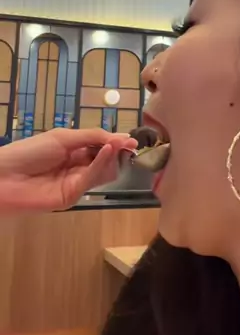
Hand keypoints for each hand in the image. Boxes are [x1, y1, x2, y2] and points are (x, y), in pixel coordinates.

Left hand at [0, 128, 137, 211]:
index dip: (115, 143)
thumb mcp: (63, 137)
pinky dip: (101, 164)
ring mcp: (75, 183)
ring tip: (117, 145)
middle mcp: (77, 167)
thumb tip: (121, 138)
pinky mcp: (72, 197)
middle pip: (105, 161)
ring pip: (102, 171)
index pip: (100, 147)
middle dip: (117, 151)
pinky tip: (107, 152)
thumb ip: (92, 137)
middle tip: (129, 144)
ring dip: (112, 157)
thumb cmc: (30, 151)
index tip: (132, 140)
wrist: (4, 176)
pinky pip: (91, 180)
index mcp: (73, 151)